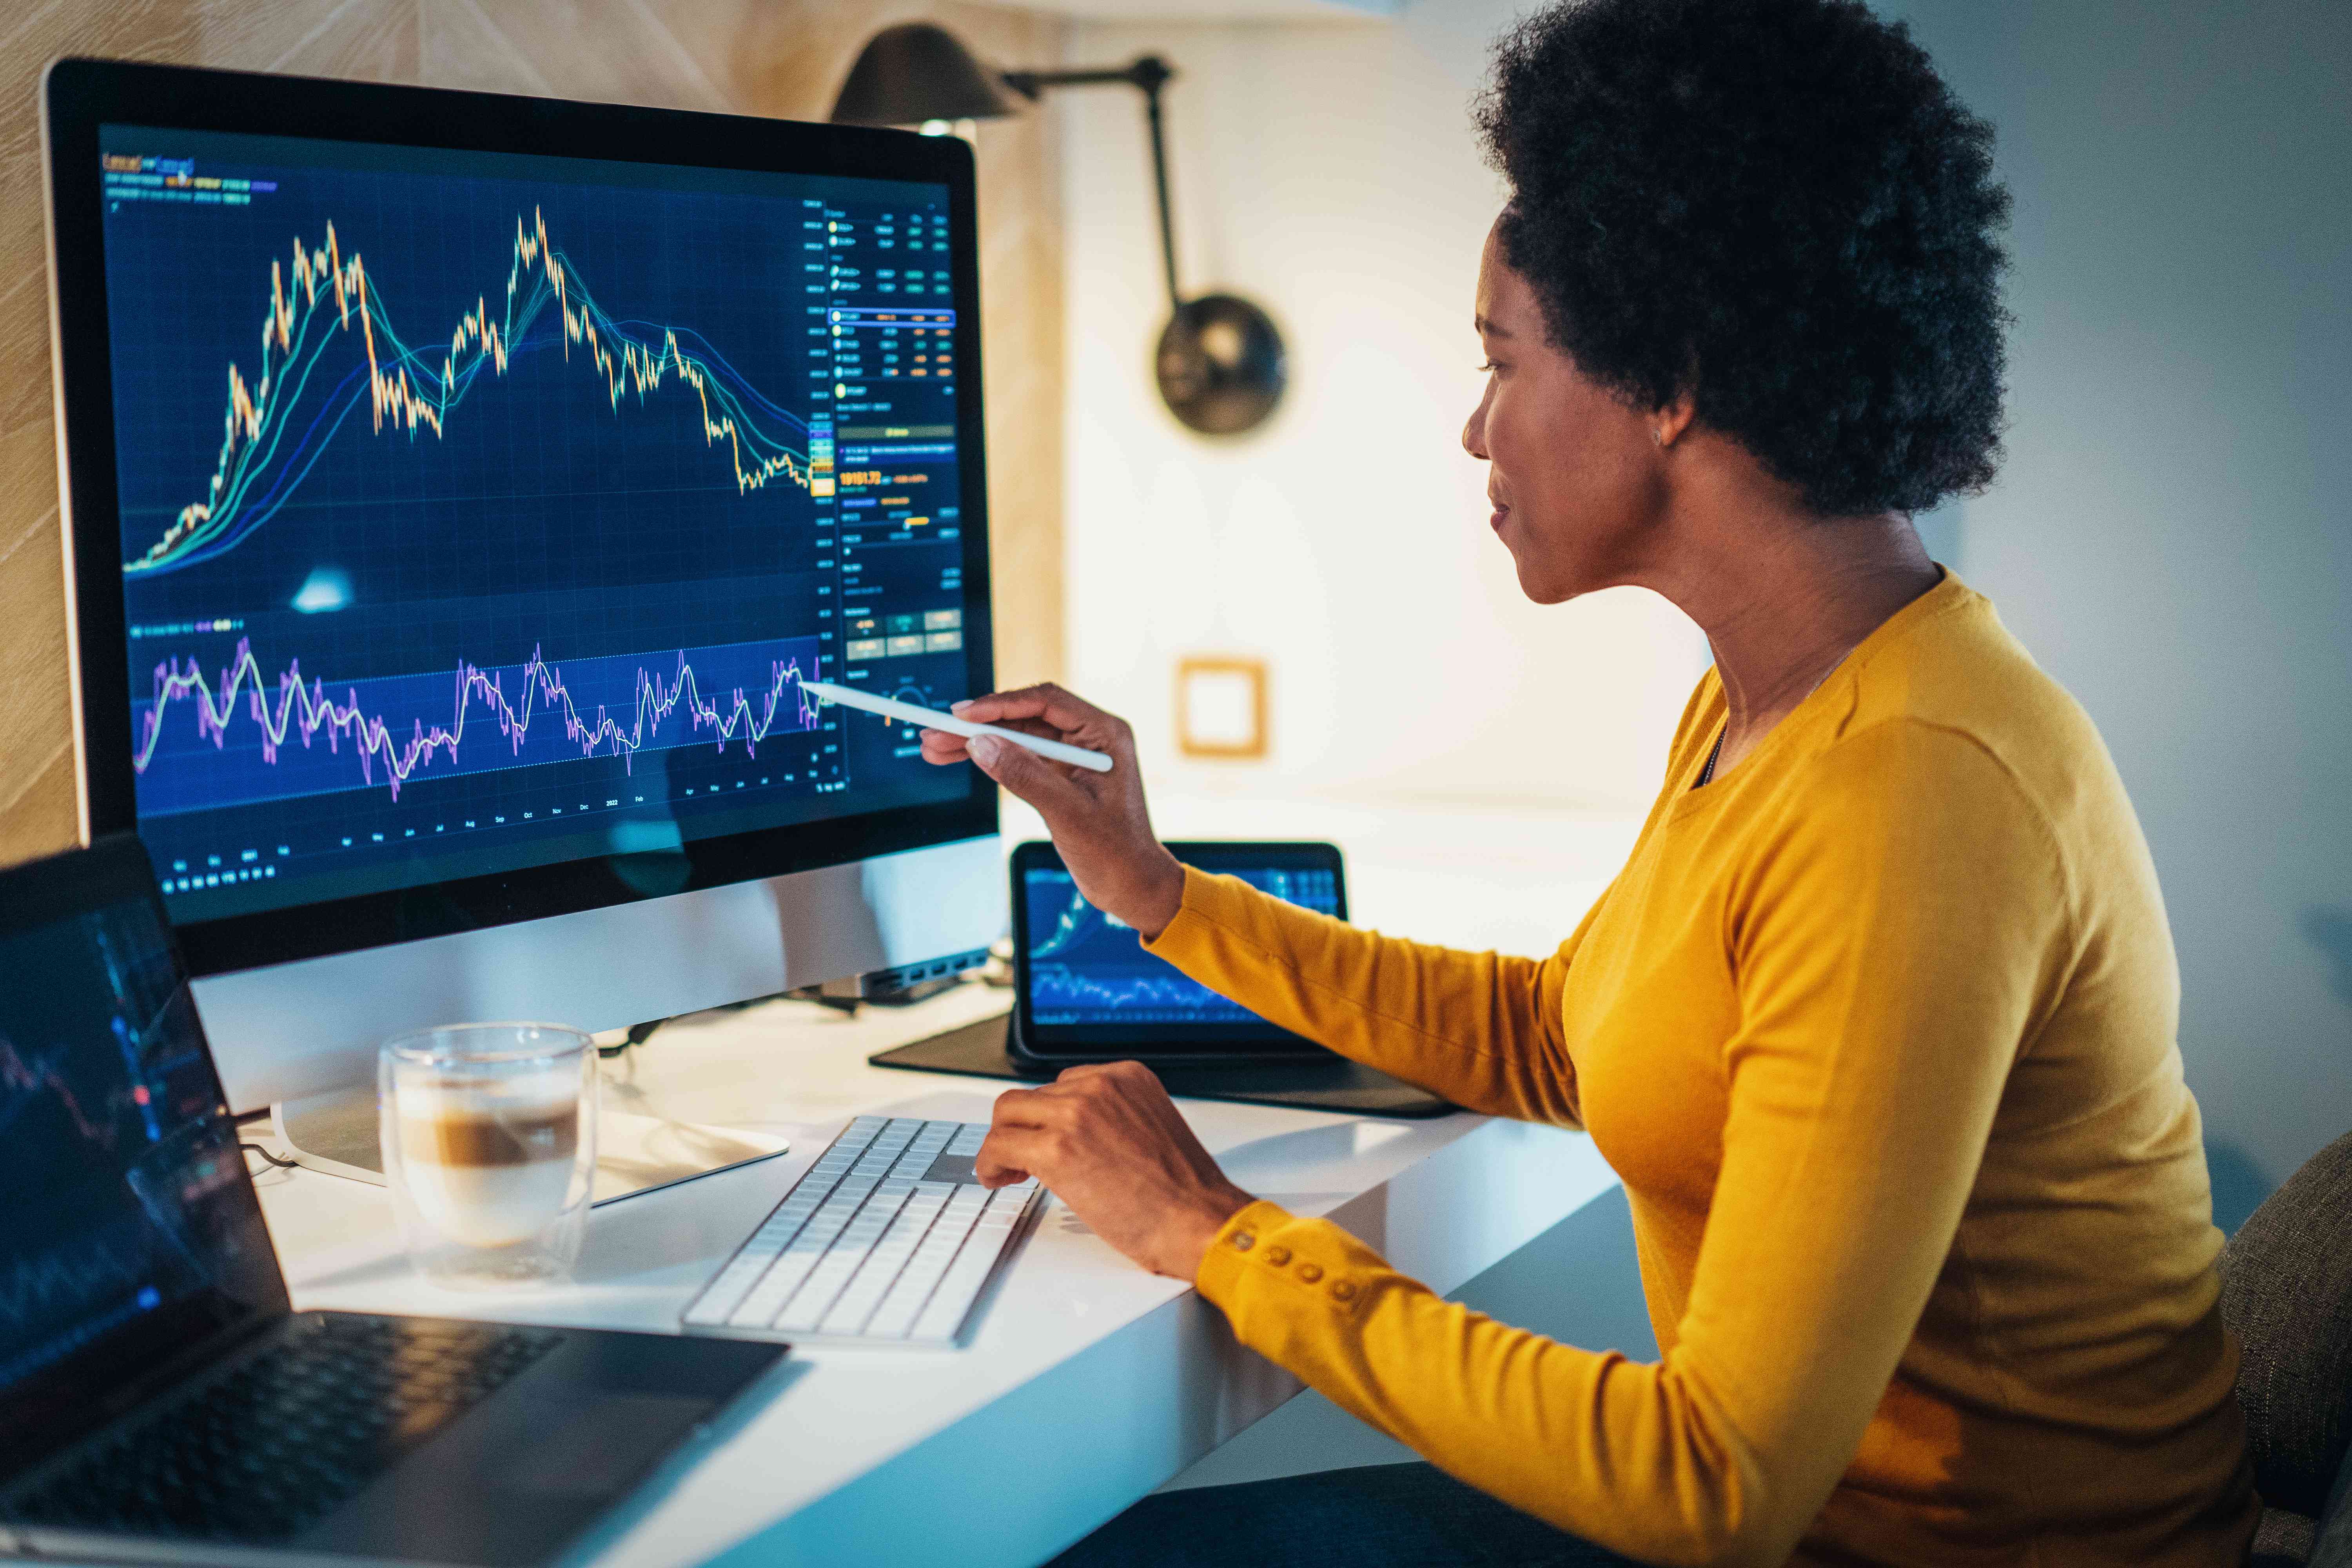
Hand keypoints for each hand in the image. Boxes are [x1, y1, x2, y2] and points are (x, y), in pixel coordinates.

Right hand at [920, 683, 1184, 938]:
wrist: (1132, 886)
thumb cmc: (1115, 852)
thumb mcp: (1067, 813)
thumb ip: (1025, 774)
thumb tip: (981, 743)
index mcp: (1105, 734)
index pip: (1045, 702)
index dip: (1000, 704)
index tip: (961, 715)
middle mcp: (1090, 737)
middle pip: (1025, 717)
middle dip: (979, 725)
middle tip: (935, 732)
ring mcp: (1075, 755)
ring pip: (1018, 736)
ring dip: (978, 741)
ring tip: (934, 747)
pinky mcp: (1062, 775)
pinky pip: (1020, 757)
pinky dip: (991, 758)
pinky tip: (960, 757)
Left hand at [976, 1060, 1255, 1279]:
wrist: (1199, 1221)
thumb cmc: (1184, 1192)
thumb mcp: (1150, 1130)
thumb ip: (1114, 1118)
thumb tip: (1079, 1135)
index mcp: (1127, 1076)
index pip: (1062, 1084)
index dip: (1047, 1116)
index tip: (1044, 1136)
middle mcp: (1099, 1085)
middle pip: (1031, 1096)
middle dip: (1023, 1129)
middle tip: (1021, 1158)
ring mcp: (1076, 1112)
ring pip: (1007, 1114)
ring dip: (1002, 1143)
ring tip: (1009, 1171)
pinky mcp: (1056, 1148)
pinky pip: (999, 1145)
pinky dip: (990, 1164)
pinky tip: (1000, 1180)